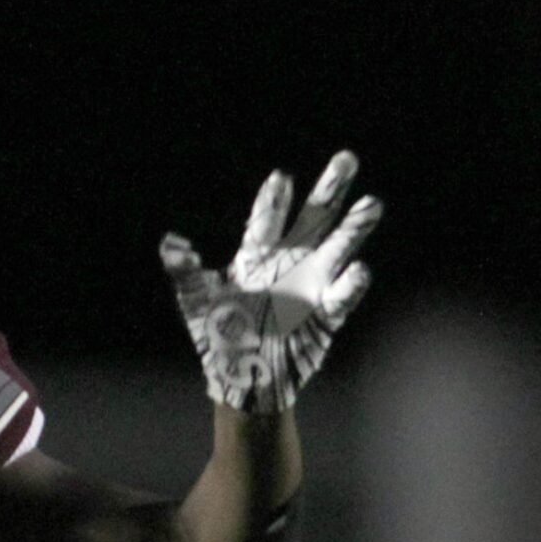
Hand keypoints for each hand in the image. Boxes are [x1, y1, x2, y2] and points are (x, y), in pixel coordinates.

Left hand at [161, 150, 381, 414]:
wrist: (242, 382)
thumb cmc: (217, 339)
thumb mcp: (197, 302)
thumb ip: (185, 272)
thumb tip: (169, 244)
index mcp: (256, 257)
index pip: (268, 220)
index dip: (274, 200)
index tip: (281, 178)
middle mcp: (289, 264)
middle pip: (313, 219)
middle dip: (329, 190)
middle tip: (346, 159)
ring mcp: (311, 288)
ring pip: (337, 249)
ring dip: (353, 228)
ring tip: (371, 204)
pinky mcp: (325, 316)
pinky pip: (341, 297)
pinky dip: (351, 285)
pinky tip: (359, 270)